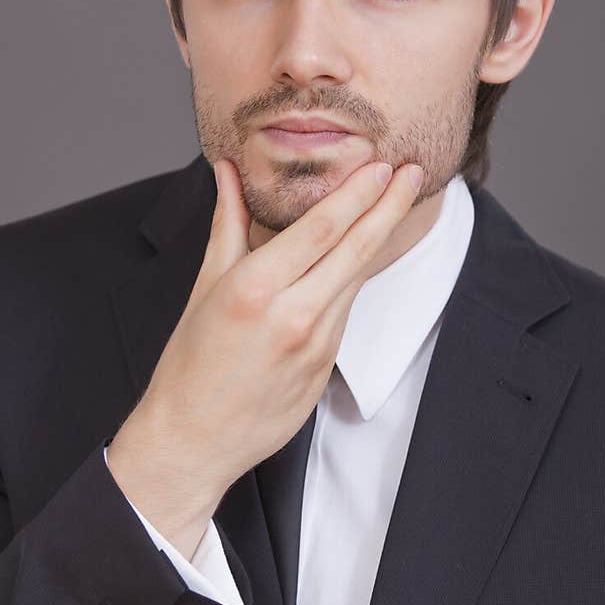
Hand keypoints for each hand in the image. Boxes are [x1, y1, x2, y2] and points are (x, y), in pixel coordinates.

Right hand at [106, 156, 422, 556]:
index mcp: (255, 289)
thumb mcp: (204, 287)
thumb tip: (228, 172)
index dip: (358, 193)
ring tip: (396, 202)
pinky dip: (353, 278)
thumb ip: (227, 224)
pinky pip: (346, 311)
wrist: (195, 439)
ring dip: (378, 238)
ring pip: (356, 279)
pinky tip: (359, 255)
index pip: (322, 227)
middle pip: (356, 249)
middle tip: (413, 172)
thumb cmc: (190, 364)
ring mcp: (316, 344)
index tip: (383, 165)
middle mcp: (293, 315)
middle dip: (389, 205)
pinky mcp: (327, 366)